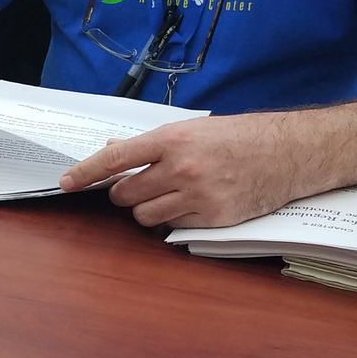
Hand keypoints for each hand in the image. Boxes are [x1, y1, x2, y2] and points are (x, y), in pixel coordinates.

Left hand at [59, 113, 301, 228]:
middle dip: (124, 193)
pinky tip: (190, 205)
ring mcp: (199, 196)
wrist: (290, 152)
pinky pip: (174, 228)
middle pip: (127, 194)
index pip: (117, 159)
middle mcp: (183, 168)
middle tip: (136, 186)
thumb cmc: (242, 136)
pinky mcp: (214, 219)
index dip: (86, 172)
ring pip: (146, 216)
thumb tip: (114, 152)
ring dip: (146, 209)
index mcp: (174, 139)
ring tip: (165, 195)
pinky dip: (173, 220)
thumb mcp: (195, 129)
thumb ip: (154, 144)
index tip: (66, 182)